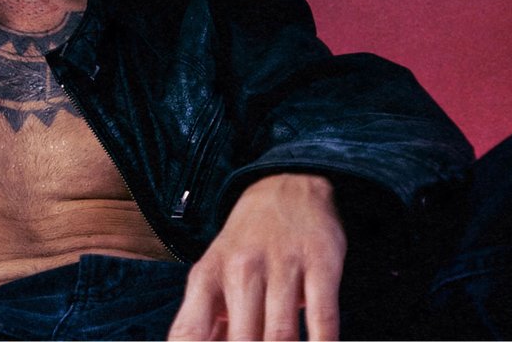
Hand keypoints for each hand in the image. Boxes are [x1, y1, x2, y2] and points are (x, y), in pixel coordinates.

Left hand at [168, 173, 346, 340]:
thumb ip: (206, 322)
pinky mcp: (321, 263)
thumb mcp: (213, 273)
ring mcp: (283, 265)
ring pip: (281, 336)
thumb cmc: (246, 244)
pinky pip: (323, 318)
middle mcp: (242, 270)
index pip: (188, 335)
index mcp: (207, 276)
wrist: (288, 184)